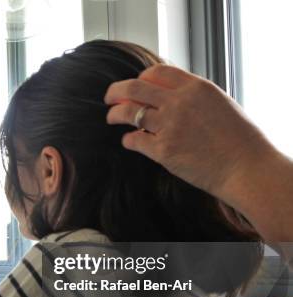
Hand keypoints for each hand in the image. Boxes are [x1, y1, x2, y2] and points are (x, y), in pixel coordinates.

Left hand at [104, 64, 275, 199]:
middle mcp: (179, 103)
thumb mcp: (219, 103)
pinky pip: (133, 140)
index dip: (141, 78)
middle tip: (108, 98)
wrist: (246, 167)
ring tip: (111, 119)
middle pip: (134, 87)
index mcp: (195, 87)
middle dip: (115, 91)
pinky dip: (127, 140)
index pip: (156, 72)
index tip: (135, 86)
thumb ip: (193, 96)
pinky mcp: (162, 151)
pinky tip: (129, 141)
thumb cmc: (238, 139)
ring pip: (127, 113)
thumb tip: (168, 93)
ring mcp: (169, 126)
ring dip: (115, 115)